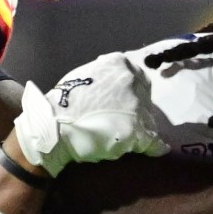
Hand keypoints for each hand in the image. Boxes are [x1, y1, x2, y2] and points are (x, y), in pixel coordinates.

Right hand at [10, 56, 168, 177]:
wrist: (55, 125)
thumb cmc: (65, 102)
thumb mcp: (85, 75)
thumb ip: (105, 77)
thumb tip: (114, 84)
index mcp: (118, 63)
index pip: (139, 78)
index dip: (135, 94)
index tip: (127, 104)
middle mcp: (131, 80)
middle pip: (145, 99)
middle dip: (138, 111)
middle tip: (124, 122)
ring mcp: (136, 105)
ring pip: (148, 120)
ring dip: (141, 129)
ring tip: (127, 137)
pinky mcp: (137, 130)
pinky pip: (153, 141)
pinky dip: (155, 147)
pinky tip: (158, 150)